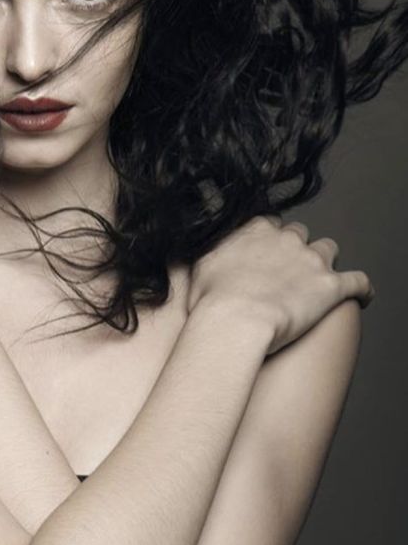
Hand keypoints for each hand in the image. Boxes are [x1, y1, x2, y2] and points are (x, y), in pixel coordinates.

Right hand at [188, 215, 373, 354]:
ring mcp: (311, 261)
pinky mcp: (332, 286)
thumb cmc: (210, 302)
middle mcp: (286, 238)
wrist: (235, 321)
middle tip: (287, 271)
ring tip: (321, 279)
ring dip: (325, 262)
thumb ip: (200, 256)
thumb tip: (181, 253)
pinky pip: (358, 281)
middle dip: (296, 249)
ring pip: (328, 250)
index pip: (268, 223)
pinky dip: (362, 288)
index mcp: (254, 230)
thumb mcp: (194, 270)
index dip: (267, 239)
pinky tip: (362, 296)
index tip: (263, 253)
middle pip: (299, 234)